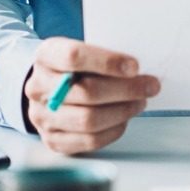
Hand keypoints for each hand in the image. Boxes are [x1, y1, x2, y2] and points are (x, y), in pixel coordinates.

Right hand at [24, 38, 160, 154]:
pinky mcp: (52, 139)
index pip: (74, 56)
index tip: (135, 66)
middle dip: (126, 90)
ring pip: (88, 119)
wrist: (51, 88)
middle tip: (151, 86)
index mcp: (46, 56)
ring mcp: (42, 115)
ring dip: (123, 111)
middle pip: (86, 91)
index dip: (107, 62)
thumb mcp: (86, 49)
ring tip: (140, 102)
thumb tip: (139, 71)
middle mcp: (38, 87)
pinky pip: (89, 140)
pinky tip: (124, 118)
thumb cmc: (77, 67)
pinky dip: (114, 130)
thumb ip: (106, 56)